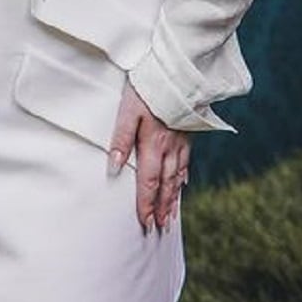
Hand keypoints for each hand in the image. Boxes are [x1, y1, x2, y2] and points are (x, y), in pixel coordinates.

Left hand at [107, 81, 190, 232]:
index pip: (148, 182)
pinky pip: (185, 162)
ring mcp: (181, 142)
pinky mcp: (188, 133)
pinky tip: (182, 184)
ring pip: (176, 176)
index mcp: (153, 145)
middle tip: (159, 228)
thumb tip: (112, 167)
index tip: (145, 223)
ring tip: (170, 215)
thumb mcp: (128, 111)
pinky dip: (183, 176)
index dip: (145, 203)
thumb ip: (120, 139)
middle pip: (165, 184)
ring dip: (172, 198)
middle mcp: (170, 148)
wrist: (180, 73)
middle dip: (161, 208)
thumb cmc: (148, 89)